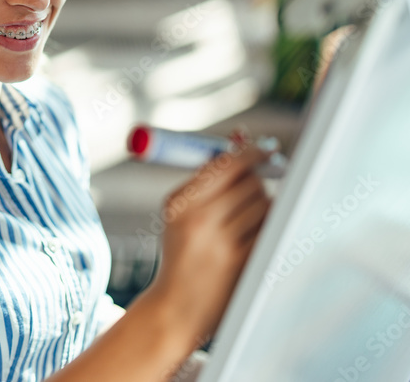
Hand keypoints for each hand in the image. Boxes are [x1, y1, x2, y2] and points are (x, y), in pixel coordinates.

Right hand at [144, 131, 272, 343]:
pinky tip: (254, 239)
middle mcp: (198, 219)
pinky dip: (269, 229)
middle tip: (251, 192)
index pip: (225, 164)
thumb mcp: (180, 214)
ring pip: (265, 204)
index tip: (266, 147)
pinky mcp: (242, 263)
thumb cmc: (182, 254)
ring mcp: (221, 243)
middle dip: (257, 182)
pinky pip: (271, 230)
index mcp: (179, 202)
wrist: (175, 308)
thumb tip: (242, 137)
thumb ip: (209, 178)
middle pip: (250, 181)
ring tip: (244, 224)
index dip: (251, 152)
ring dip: (264, 208)